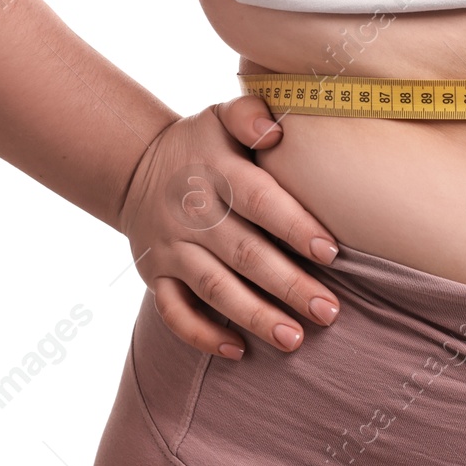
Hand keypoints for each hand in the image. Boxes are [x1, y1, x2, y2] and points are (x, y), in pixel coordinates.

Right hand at [117, 94, 341, 359]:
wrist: (135, 165)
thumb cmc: (202, 144)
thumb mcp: (220, 115)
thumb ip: (249, 115)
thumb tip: (273, 133)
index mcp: (214, 169)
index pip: (257, 199)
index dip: (294, 226)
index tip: (331, 252)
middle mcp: (190, 212)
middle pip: (243, 253)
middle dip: (288, 284)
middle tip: (329, 311)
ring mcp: (170, 247)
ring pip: (213, 288)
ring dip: (254, 316)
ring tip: (294, 338)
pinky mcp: (155, 275)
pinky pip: (175, 312)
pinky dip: (203, 335)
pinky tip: (238, 350)